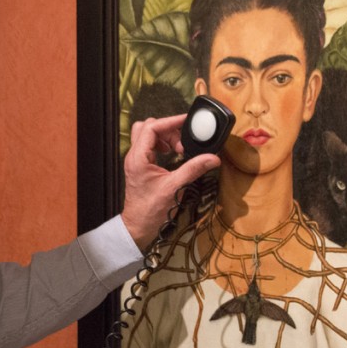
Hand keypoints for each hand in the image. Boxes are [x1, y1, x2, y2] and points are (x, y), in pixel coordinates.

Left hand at [121, 114, 220, 248]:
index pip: (151, 128)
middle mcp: (134, 156)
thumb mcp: (175, 187)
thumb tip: (212, 158)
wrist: (138, 226)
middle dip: (167, 129)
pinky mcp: (140, 167)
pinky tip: (173, 155)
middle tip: (182, 141)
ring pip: (147, 136)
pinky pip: (149, 147)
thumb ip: (193, 169)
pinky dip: (162, 146)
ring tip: (179, 150)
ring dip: (165, 138)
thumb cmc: (150, 210)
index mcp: (138, 158)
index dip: (170, 121)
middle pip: (147, 128)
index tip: (185, 121)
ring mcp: (135, 161)